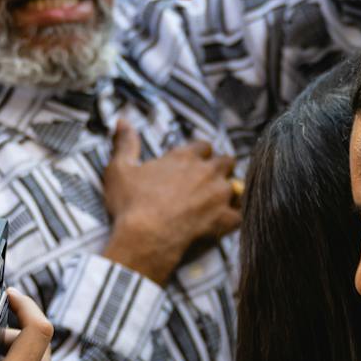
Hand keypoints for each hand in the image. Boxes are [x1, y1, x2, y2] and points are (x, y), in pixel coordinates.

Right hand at [100, 120, 241, 282]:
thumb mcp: (119, 169)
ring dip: (229, 193)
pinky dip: (234, 218)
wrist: (143, 240)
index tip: (194, 165)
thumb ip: (125, 143)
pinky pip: (240, 215)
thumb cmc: (130, 205)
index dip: (200, 155)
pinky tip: (225, 223)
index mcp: (184, 157)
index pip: (204, 146)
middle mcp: (207, 171)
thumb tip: (121, 120)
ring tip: (218, 204)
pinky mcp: (226, 219)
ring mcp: (219, 195)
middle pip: (226, 162)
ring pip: (237, 187)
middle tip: (209, 183)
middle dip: (220, 170)